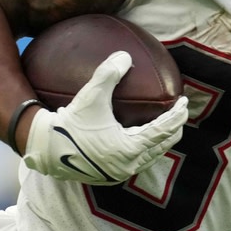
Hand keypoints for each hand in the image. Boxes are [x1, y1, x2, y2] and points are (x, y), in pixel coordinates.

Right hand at [24, 51, 188, 183]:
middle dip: (174, 129)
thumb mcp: (90, 96)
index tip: (184, 102)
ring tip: (165, 124)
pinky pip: (138, 160)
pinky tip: (141, 136)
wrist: (45, 149)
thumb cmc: (70, 123)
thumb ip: (108, 74)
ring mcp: (119, 172)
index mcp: (129, 148)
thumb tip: (125, 55)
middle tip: (179, 112)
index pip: (163, 130)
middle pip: (162, 146)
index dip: (177, 115)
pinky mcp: (110, 175)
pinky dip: (146, 148)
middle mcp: (128, 165)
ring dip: (160, 140)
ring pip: (151, 156)